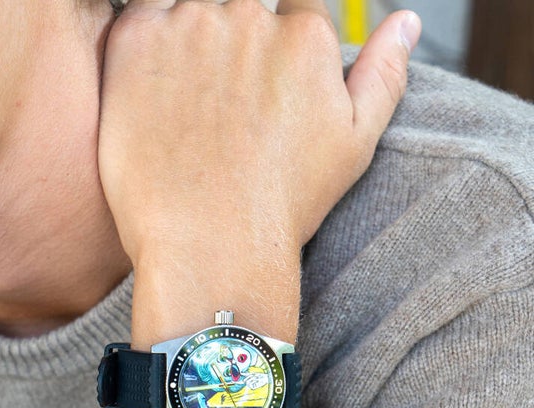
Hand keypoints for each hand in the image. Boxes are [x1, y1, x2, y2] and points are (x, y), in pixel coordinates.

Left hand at [97, 0, 420, 263]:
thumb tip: (407, 22)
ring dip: (187, 46)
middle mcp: (249, 18)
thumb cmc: (283, 208)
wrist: (210, 247)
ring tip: (185, 112)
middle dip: (230, 48)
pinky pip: (138, 14)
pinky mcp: (135, 42)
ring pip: (190, 9)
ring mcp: (190, 26)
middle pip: (239, 6)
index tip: (256, 96)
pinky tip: (152, 98)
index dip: (273, 53)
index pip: (293, 9)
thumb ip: (384, 75)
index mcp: (305, 37)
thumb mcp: (355, 146)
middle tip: (218, 112)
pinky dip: (145, 48)